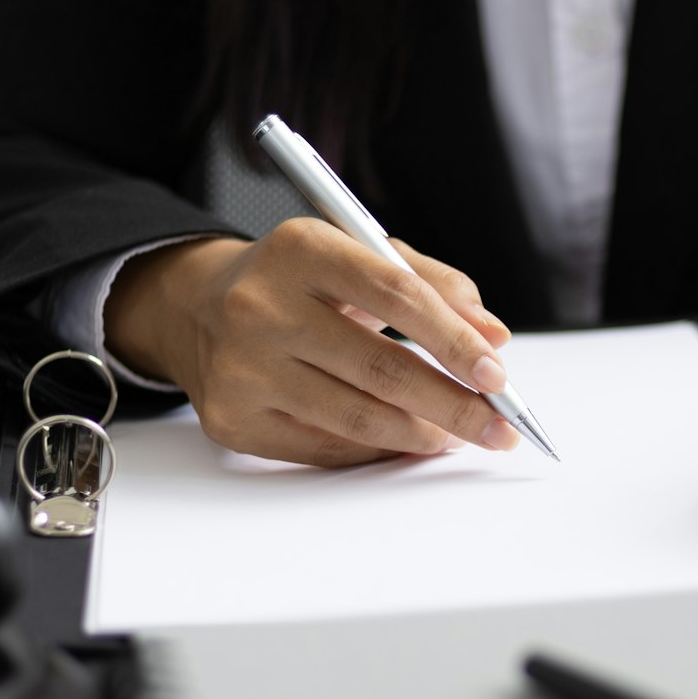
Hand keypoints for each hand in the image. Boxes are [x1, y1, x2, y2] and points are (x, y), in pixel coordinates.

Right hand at [103, 220, 521, 464]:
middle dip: (453, 404)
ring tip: (457, 435)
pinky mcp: (233, 419)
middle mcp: (262, 307)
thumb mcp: (359, 255)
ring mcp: (243, 368)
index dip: (454, 340)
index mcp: (301, 249)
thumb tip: (493, 336)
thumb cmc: (299, 281)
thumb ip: (433, 284)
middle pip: (381, 368)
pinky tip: (407, 442)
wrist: (198, 308)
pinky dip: (378, 449)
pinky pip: (325, 447)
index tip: (497, 374)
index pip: (396, 294)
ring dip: (422, 435)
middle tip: (498, 425)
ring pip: (357, 417)